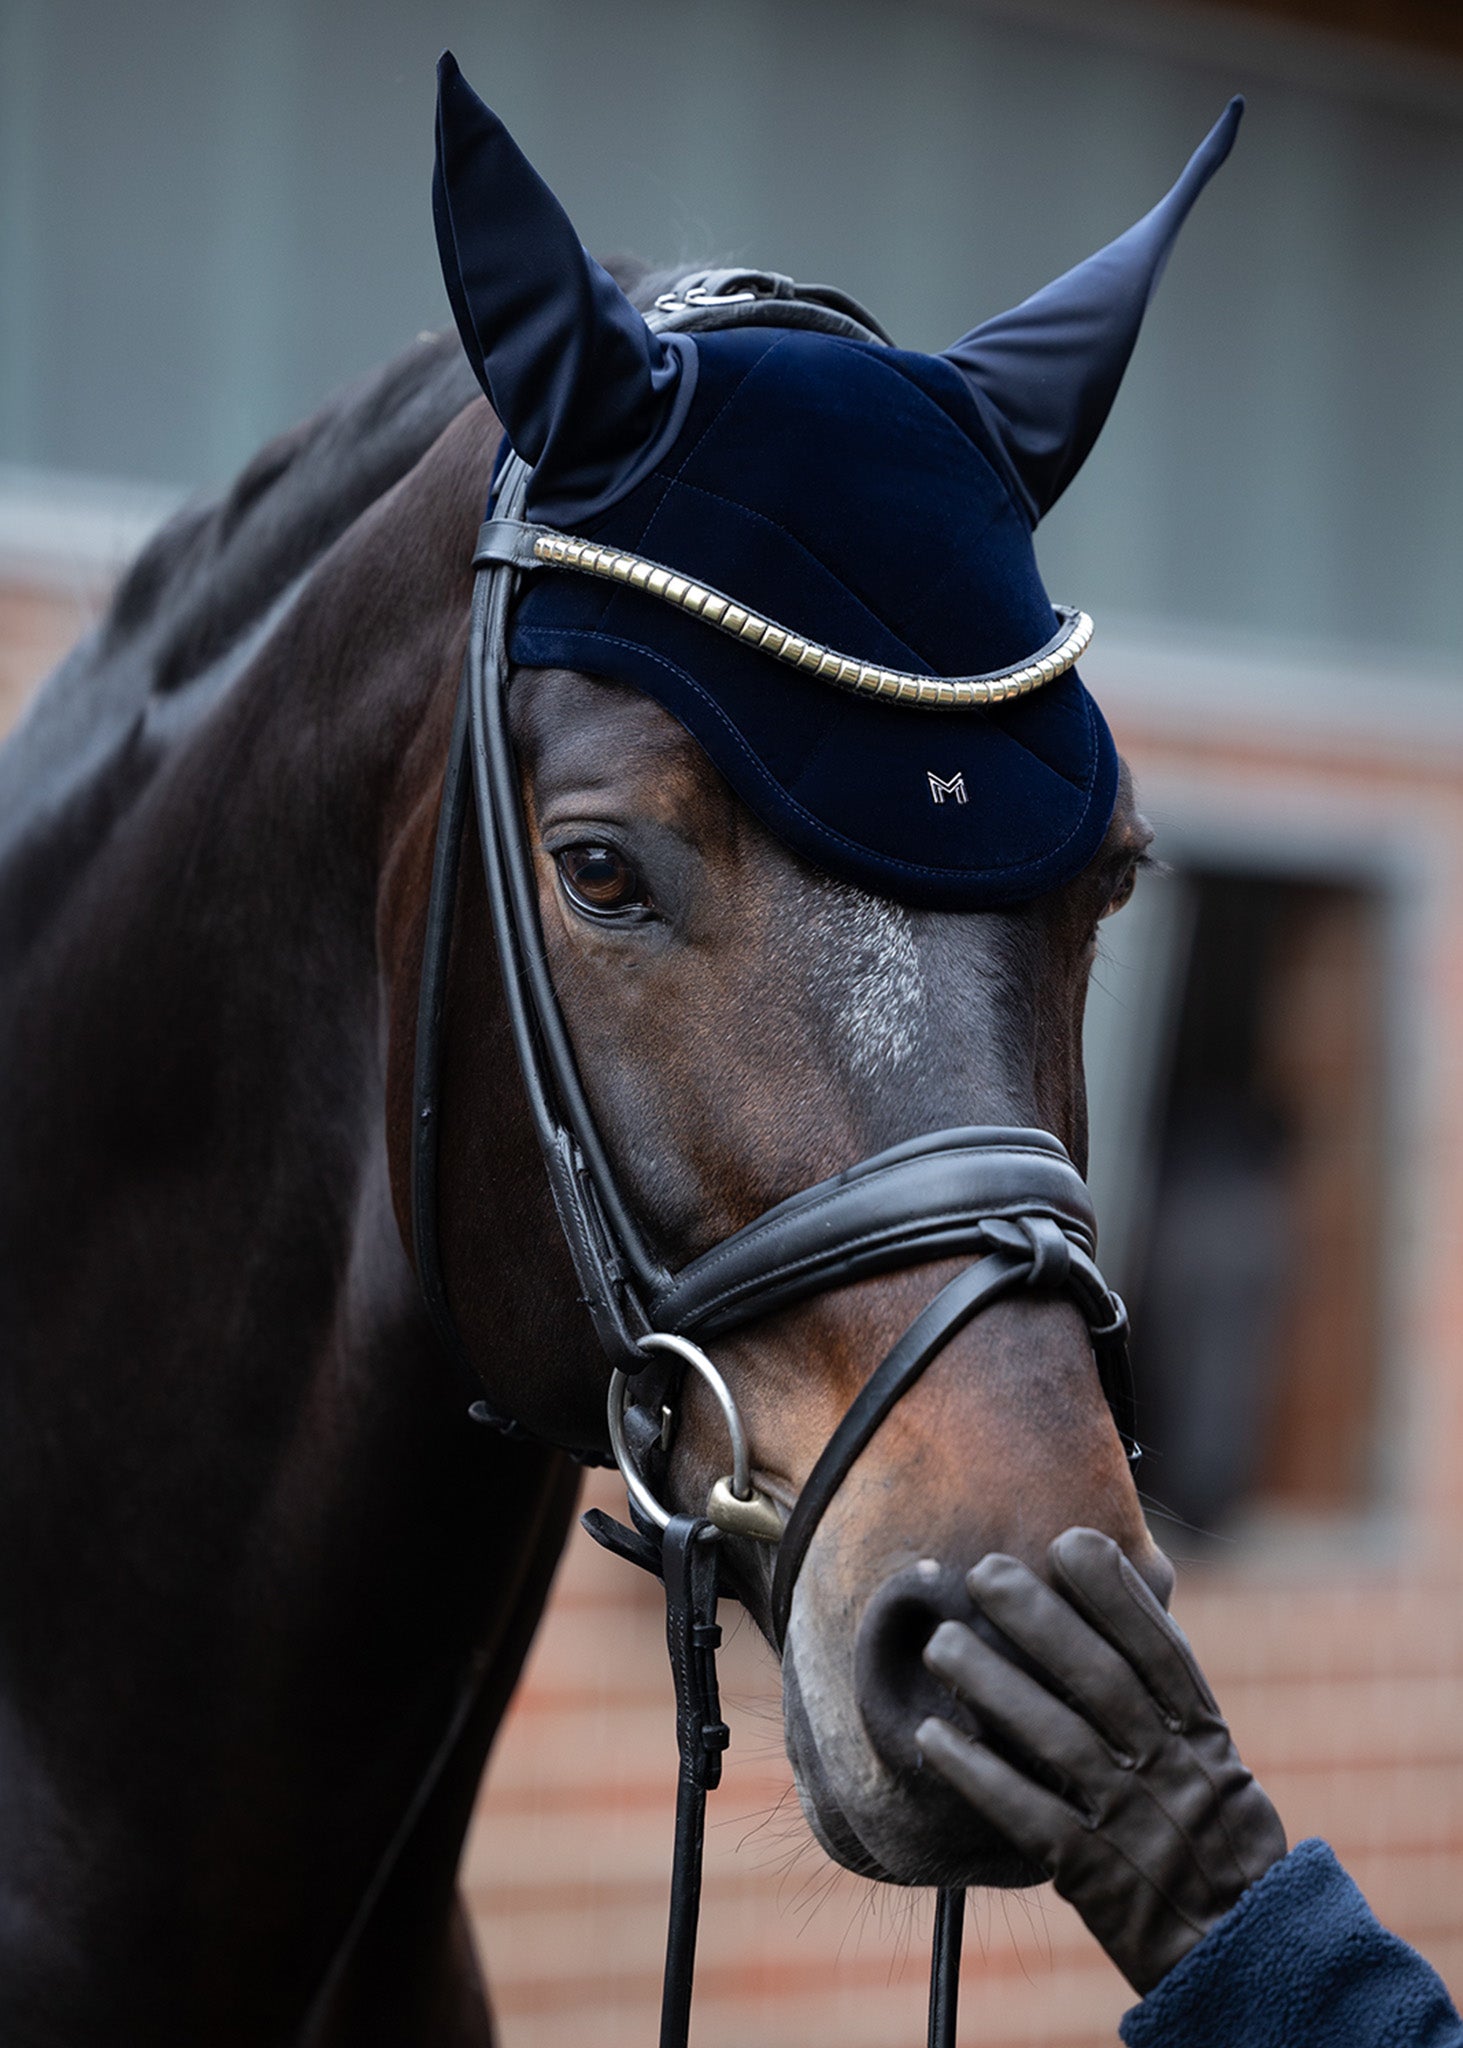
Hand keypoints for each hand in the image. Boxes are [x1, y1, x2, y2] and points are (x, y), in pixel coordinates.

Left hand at [915, 1527, 1285, 1992]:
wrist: (1247, 1965)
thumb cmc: (1219, 1853)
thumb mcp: (1218, 1773)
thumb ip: (1171, 1708)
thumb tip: (1122, 1619)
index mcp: (1206, 1742)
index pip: (1161, 1652)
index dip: (1116, 1593)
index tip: (1069, 1541)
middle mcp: (1174, 1773)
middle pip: (1102, 1681)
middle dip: (1040, 1619)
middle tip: (983, 1571)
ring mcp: (1135, 1825)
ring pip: (1059, 1739)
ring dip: (994, 1685)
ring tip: (941, 1643)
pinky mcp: (1097, 1879)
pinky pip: (1030, 1817)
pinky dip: (980, 1774)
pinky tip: (932, 1738)